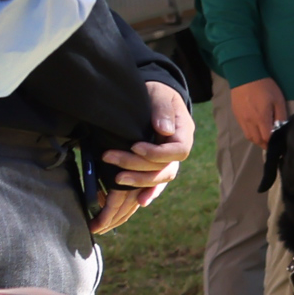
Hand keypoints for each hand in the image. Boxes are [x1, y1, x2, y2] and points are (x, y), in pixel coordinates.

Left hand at [94, 81, 196, 231]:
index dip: (157, 153)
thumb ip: (163, 110)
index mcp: (184, 133)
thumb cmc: (157, 93)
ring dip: (139, 182)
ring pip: (160, 178)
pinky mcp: (155, 165)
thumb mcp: (160, 94)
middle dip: (138, 166)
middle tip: (110, 158)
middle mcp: (178, 149)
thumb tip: (164, 130)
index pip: (179, 151)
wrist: (153, 97)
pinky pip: (155, 183)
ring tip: (116, 179)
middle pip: (166, 167)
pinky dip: (148, 192)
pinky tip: (139, 201)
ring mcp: (168, 159)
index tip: (135, 146)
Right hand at [227, 79, 286, 150]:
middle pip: (256, 140)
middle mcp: (249, 121)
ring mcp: (241, 119)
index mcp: (261, 118)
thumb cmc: (265, 87)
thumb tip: (281, 127)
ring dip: (257, 140)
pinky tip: (256, 130)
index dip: (273, 142)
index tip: (279, 143)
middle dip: (265, 144)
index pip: (267, 138)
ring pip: (249, 136)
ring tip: (265, 139)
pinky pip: (243, 129)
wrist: (245, 76)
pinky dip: (251, 133)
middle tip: (272, 144)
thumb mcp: (278, 100)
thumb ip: (280, 116)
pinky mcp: (236, 115)